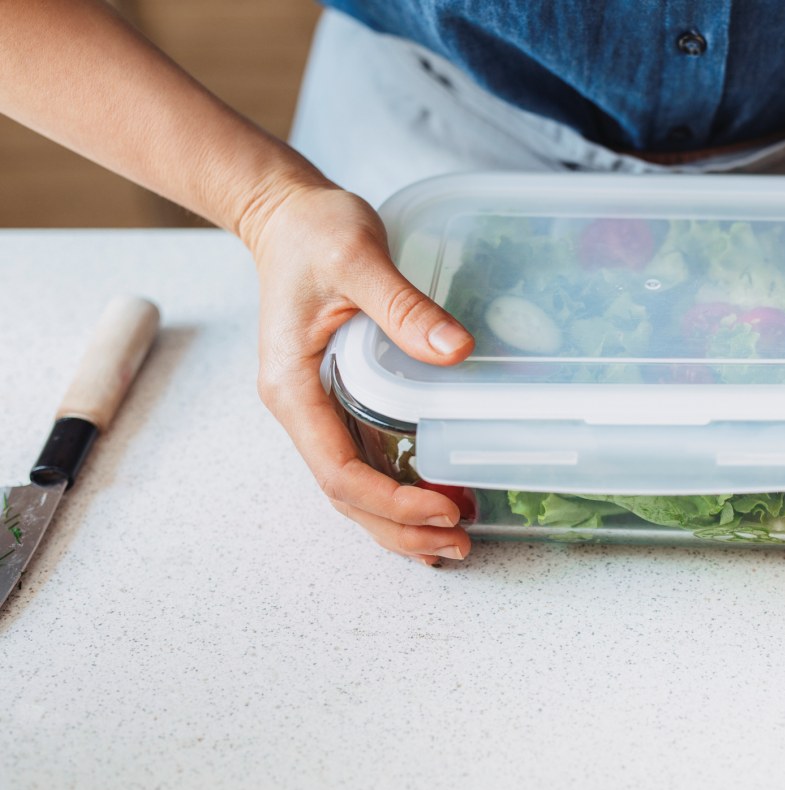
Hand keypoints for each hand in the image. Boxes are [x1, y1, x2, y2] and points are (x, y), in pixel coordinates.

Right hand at [242, 183, 476, 565]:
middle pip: (345, 495)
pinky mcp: (337, 400)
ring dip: (398, 521)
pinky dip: (395, 492)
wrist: (288, 216)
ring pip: (353, 487)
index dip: (390, 500)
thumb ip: (402, 305)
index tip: (442, 508)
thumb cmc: (314, 232)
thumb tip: (456, 352)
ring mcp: (317, 408)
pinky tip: (432, 504)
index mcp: (292, 387)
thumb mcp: (358, 257)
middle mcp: (299, 409)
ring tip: (452, 542)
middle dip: (400, 527)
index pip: (337, 470)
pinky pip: (363, 461)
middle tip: (460, 543)